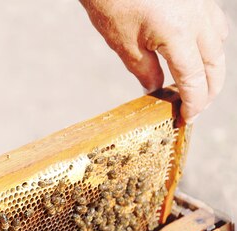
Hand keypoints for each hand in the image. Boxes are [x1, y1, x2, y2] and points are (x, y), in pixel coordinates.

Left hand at [80, 0, 228, 121]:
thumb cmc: (112, 2)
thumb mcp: (124, 44)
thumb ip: (145, 71)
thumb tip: (157, 91)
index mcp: (179, 35)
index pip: (195, 80)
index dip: (193, 103)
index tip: (186, 118)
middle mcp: (199, 19)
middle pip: (215, 65)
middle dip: (207, 91)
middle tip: (193, 109)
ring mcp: (202, 5)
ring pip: (219, 44)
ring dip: (211, 69)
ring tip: (193, 86)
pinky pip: (215, 25)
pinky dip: (209, 45)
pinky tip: (194, 54)